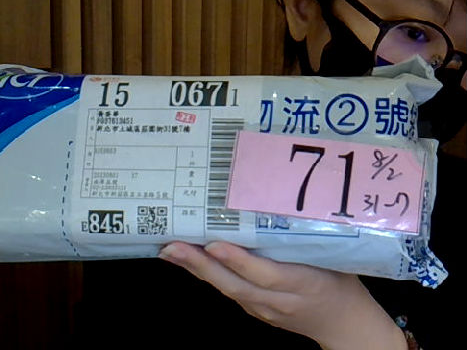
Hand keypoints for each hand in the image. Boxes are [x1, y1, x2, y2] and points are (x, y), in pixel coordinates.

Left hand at [158, 241, 406, 349]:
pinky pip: (230, 291)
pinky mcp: (257, 310)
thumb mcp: (333, 259)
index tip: (214, 245)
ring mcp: (264, 309)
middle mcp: (277, 300)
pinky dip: (208, 276)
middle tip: (173, 246)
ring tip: (171, 252)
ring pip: (228, 289)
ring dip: (198, 271)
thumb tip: (282, 206)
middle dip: (202, 266)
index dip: (239, 261)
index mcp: (302, 284)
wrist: (345, 325)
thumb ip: (307, 239)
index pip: (266, 275)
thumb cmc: (341, 284)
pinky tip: (189, 262)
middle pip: (236, 285)